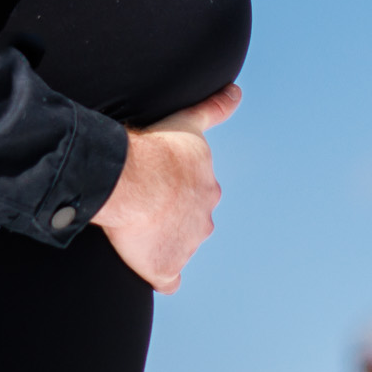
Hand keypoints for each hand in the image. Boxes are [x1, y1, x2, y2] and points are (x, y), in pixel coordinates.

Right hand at [90, 84, 239, 292]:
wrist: (134, 181)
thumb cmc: (158, 151)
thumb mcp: (189, 123)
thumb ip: (214, 109)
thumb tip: (237, 92)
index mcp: (207, 189)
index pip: (198, 195)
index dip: (177, 191)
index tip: (157, 186)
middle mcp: (203, 219)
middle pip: (191, 222)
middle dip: (172, 218)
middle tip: (143, 207)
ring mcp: (186, 245)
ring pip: (178, 247)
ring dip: (161, 242)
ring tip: (135, 230)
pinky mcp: (165, 266)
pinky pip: (167, 279)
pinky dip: (161, 277)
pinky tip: (152, 272)